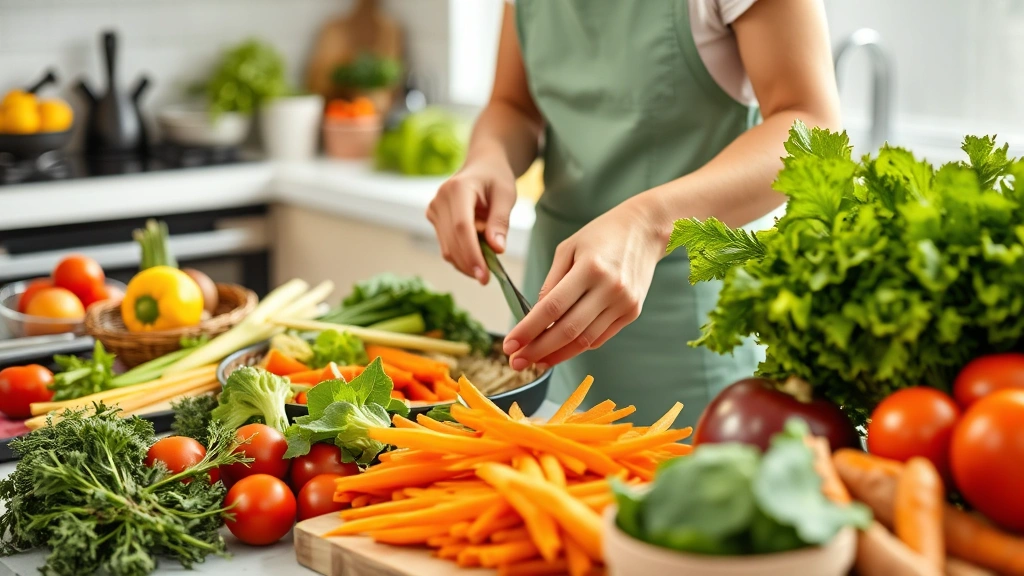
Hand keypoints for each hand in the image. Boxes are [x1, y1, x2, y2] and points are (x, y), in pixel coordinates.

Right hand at [427, 156, 517, 283]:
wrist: (482, 166)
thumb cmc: (496, 178)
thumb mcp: (506, 195)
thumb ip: (500, 221)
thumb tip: (497, 249)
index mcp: (457, 189)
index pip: (462, 228)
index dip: (472, 254)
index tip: (484, 276)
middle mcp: (440, 199)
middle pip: (452, 242)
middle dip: (470, 264)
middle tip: (488, 279)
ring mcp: (433, 210)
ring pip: (447, 249)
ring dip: (466, 263)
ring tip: (486, 265)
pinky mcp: (433, 220)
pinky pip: (446, 246)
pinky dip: (462, 257)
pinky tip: (477, 258)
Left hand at [504, 196, 668, 368]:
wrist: (645, 230)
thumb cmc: (601, 235)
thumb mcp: (568, 248)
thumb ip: (551, 281)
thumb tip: (536, 315)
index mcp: (590, 268)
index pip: (552, 307)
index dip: (528, 330)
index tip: (510, 345)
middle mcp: (610, 288)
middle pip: (568, 330)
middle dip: (538, 350)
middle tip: (516, 362)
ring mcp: (624, 303)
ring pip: (585, 340)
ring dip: (557, 354)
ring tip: (535, 361)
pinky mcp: (632, 312)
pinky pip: (600, 337)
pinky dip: (578, 346)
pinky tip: (560, 350)